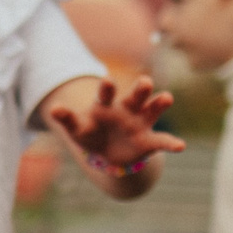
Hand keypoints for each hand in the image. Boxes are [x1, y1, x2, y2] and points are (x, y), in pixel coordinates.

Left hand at [47, 76, 186, 170]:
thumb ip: (68, 119)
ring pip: (152, 111)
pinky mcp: (149, 140)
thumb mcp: (77, 128)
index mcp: (106, 105)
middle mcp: (127, 109)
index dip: (108, 88)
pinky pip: (162, 141)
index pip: (106, 94)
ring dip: (159, 104)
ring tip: (167, 98)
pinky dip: (171, 143)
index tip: (108, 79)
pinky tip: (180, 146)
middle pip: (134, 97)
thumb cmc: (90, 134)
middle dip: (140, 89)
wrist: (107, 152)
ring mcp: (140, 123)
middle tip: (145, 81)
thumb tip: (52, 109)